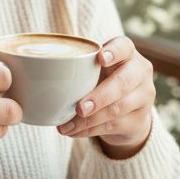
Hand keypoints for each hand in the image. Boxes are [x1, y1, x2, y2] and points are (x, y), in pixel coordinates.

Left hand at [57, 36, 154, 155]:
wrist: (128, 111)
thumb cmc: (102, 81)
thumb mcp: (95, 70)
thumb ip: (77, 68)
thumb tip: (35, 78)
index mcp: (127, 53)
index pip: (124, 47)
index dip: (114, 52)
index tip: (100, 59)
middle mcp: (140, 72)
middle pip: (122, 83)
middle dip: (99, 96)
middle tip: (79, 108)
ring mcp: (144, 97)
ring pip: (117, 109)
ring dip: (90, 120)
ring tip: (67, 125)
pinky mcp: (140, 120)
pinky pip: (113, 126)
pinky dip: (89, 131)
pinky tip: (73, 132)